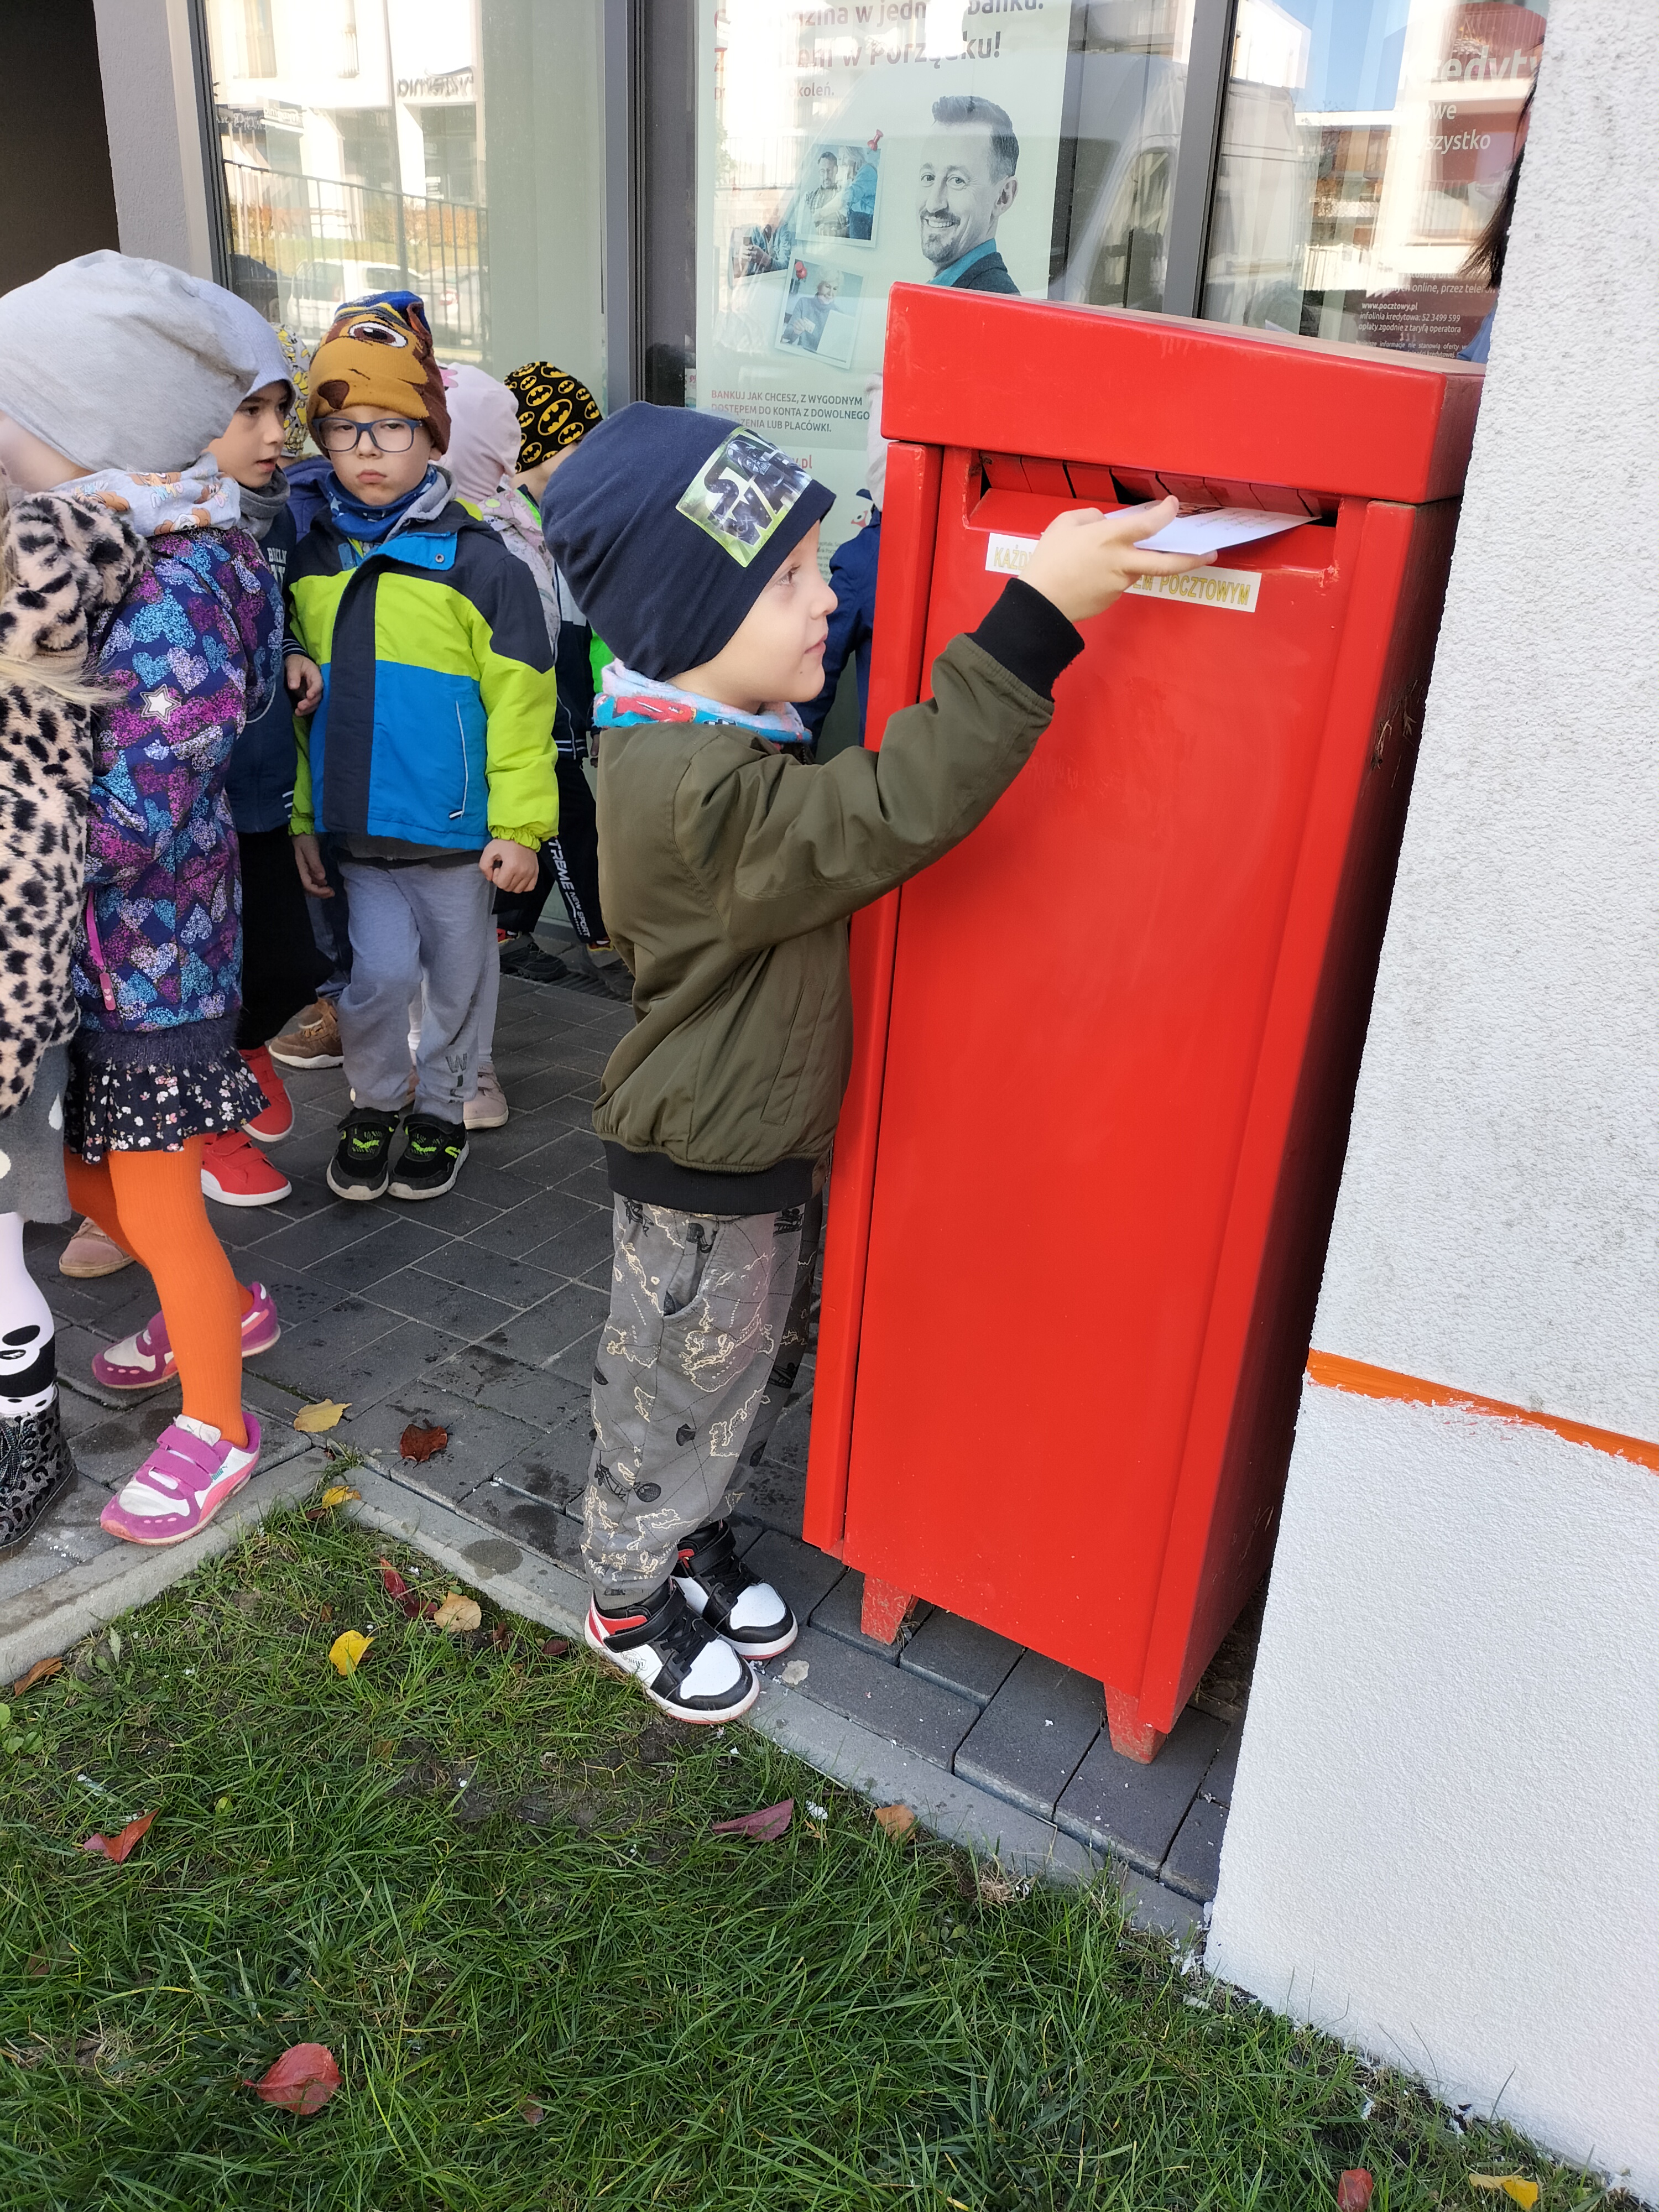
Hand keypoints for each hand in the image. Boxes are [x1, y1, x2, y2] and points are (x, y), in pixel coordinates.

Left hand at [285, 653, 322, 712]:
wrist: (294, 664)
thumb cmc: (295, 662)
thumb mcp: (293, 664)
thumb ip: (293, 674)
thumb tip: (293, 687)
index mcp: (316, 675)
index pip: (318, 684)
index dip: (314, 691)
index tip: (308, 696)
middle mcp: (317, 685)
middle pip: (318, 696)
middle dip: (310, 703)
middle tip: (300, 706)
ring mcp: (313, 692)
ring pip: (314, 703)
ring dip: (307, 709)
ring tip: (298, 712)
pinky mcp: (308, 698)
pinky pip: (309, 706)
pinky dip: (304, 710)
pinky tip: (297, 713)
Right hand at [292, 831, 331, 897]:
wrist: (300, 831)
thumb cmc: (305, 839)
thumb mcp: (310, 850)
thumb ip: (315, 863)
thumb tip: (321, 878)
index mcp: (298, 868)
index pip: (307, 885)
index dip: (318, 891)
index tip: (330, 891)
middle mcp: (298, 871)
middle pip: (307, 888)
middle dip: (319, 893)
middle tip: (331, 892)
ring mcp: (301, 870)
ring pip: (309, 885)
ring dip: (319, 889)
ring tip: (329, 889)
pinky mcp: (304, 868)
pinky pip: (309, 880)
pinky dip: (317, 883)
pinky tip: (323, 882)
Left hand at [480, 838, 538, 894]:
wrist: (521, 833)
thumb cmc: (505, 841)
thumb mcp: (489, 851)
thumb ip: (484, 867)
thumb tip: (489, 878)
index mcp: (511, 866)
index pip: (501, 884)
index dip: (496, 877)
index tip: (498, 867)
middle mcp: (522, 872)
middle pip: (508, 888)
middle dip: (503, 880)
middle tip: (503, 869)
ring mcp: (530, 873)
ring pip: (518, 889)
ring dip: (512, 883)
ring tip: (511, 872)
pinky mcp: (535, 872)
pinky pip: (529, 887)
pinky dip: (523, 885)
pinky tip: (518, 877)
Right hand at [1021, 499, 1215, 623]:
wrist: (1039, 603)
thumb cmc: (1048, 560)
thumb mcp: (1065, 524)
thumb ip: (1091, 517)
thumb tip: (1106, 521)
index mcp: (1111, 538)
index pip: (1151, 524)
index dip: (1167, 512)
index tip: (1173, 505)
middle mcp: (1122, 562)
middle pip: (1168, 563)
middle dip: (1193, 559)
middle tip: (1210, 553)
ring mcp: (1119, 584)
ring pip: (1138, 569)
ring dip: (1133, 562)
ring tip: (1099, 559)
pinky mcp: (1112, 599)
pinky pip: (1118, 581)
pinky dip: (1111, 574)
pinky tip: (1088, 573)